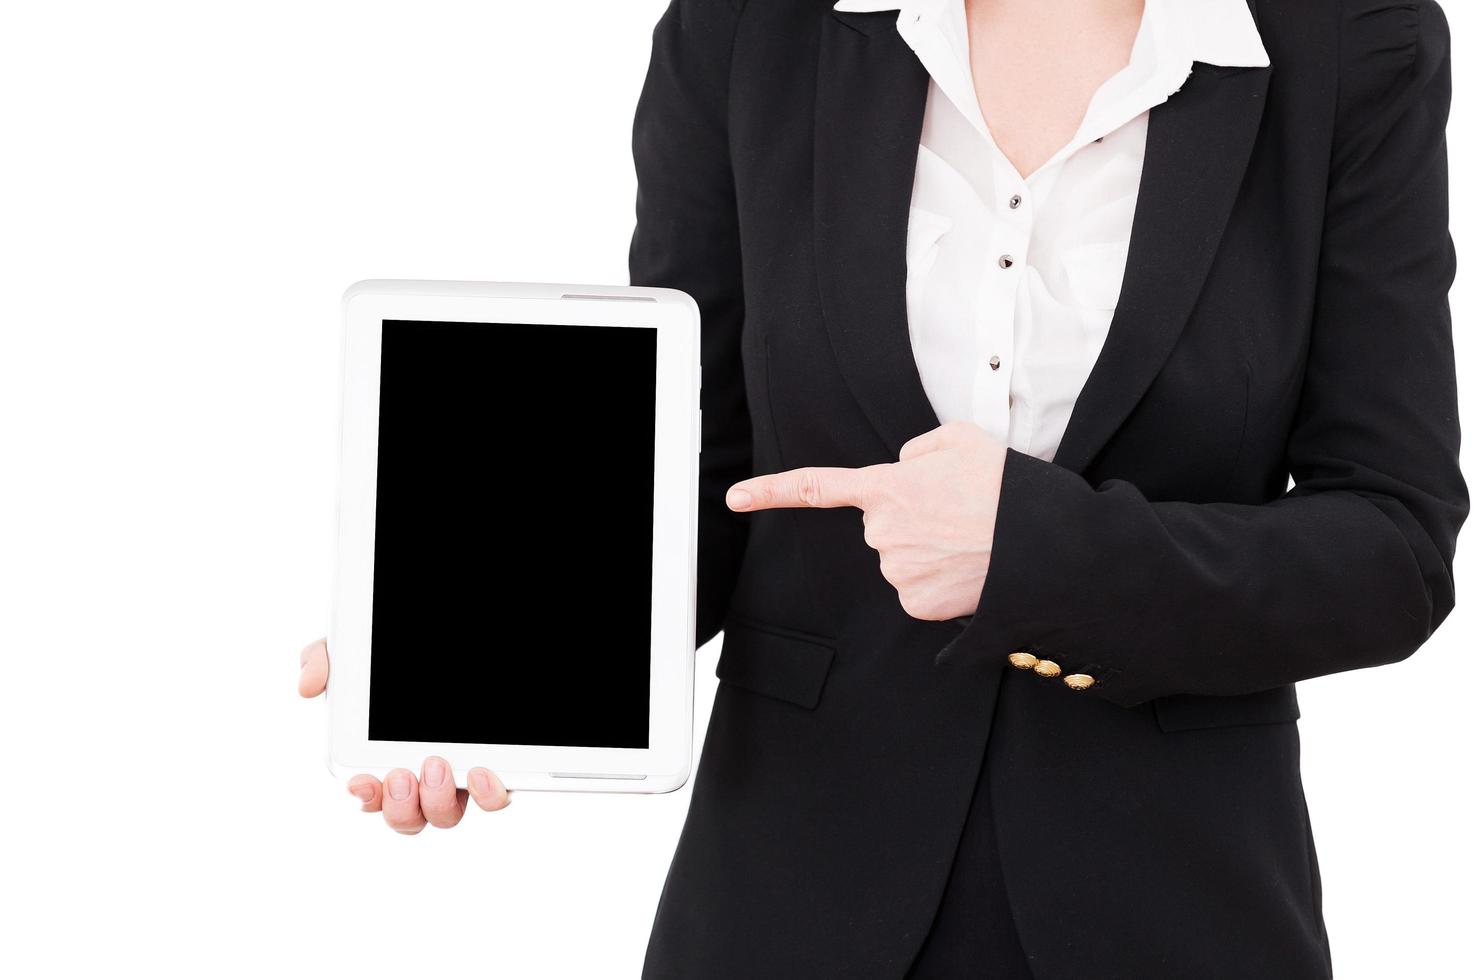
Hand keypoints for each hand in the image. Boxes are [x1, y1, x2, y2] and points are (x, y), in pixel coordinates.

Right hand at [298, 638, 511, 832]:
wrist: (413, 639)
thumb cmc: (384, 659)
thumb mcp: (350, 653)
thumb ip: (321, 662)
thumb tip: (308, 687)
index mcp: (379, 759)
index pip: (370, 796)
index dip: (366, 798)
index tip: (362, 783)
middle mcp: (417, 777)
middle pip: (407, 818)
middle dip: (400, 808)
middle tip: (400, 776)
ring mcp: (453, 774)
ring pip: (445, 814)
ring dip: (438, 801)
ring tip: (435, 764)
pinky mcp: (488, 765)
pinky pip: (493, 796)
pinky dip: (489, 795)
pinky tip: (480, 771)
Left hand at [724, 421, 1006, 620]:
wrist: (1042, 546)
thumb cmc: (1004, 487)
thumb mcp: (961, 438)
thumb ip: (918, 449)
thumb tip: (905, 471)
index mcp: (885, 487)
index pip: (816, 487)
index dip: (771, 491)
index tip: (734, 498)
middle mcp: (881, 533)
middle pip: (883, 524)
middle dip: (912, 517)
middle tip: (958, 511)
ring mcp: (896, 571)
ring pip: (902, 556)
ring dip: (929, 548)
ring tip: (970, 537)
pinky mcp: (916, 603)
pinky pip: (918, 586)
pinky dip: (940, 579)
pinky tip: (967, 566)